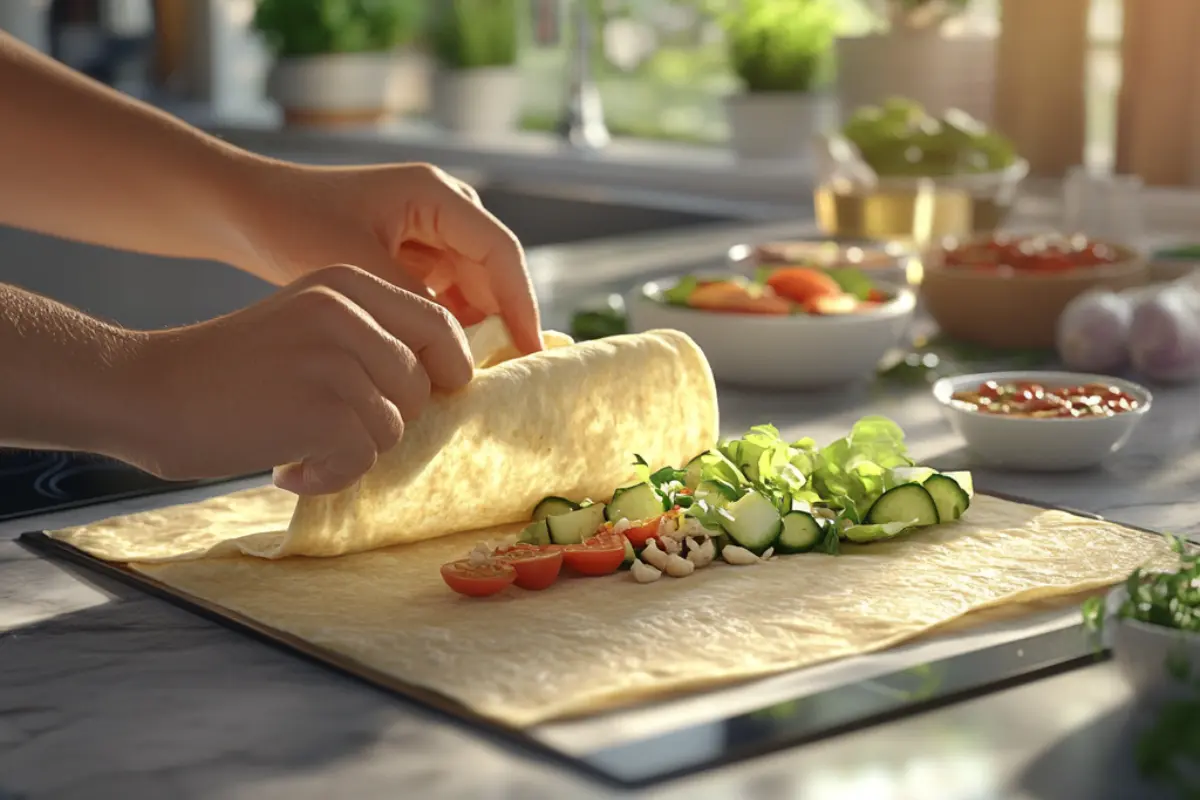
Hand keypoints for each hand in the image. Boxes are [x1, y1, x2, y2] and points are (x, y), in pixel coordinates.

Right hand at [124, 265, 471, 494]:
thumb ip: (369, 337)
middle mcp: (348, 313)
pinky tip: (286, 465)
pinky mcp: (324, 410)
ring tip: (298, 442)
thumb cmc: (230, 370)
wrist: (148, 392)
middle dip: (386, 419)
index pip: (440, 324)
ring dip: (351, 451)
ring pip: (394, 428)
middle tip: (330, 425)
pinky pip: (361, 460)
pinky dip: (328, 476)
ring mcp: (337, 360)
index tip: (431, 395)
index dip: (448, 368)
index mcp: (348, 285)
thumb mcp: (307, 322)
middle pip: (420, 386)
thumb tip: (446, 380)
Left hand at [231, 160, 543, 356]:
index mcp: (436, 196)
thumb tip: (457, 348)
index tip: (528, 353)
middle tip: (504, 377)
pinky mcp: (413, 254)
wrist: (246, 212)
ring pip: (473, 288)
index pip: (500, 252)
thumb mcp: (356, 268)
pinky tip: (440, 363)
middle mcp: (443, 208)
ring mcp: (430, 231)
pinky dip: (447, 327)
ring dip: (473, 328)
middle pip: (493, 272)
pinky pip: (447, 294)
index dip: (521, 304)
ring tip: (471, 376)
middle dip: (500, 322)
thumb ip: (413, 304)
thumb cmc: (294, 226)